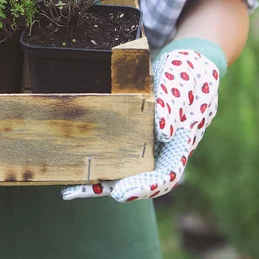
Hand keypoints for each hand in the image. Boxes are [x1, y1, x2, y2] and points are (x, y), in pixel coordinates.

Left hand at [62, 48, 219, 201]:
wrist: (187, 65)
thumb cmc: (187, 77)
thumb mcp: (181, 87)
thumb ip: (173, 108)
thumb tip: (164, 132)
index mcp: (179, 147)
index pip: (165, 176)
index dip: (143, 188)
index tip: (122, 194)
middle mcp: (161, 152)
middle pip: (138, 180)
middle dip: (111, 188)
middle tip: (83, 192)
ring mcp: (146, 146)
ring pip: (123, 170)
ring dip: (98, 180)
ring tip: (70, 188)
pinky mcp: (132, 136)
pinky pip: (113, 153)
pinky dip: (96, 161)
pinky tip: (75, 165)